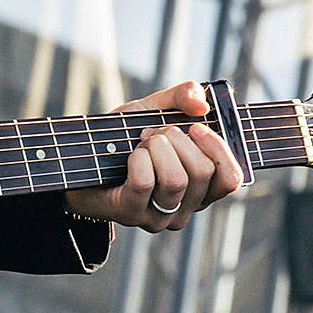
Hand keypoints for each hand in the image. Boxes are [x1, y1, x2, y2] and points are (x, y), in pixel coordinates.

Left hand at [63, 81, 242, 232]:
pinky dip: (136, 159)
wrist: (81, 155)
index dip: (218, 149)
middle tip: (154, 133)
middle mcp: (186, 206)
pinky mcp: (132, 214)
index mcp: (201, 187)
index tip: (196, 126)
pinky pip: (145, 182)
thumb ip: (182, 97)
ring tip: (140, 143)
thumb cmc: (123, 137)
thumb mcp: (155, 109)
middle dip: (176, 140)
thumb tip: (201, 103)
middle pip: (202, 172)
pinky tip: (128, 155)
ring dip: (155, 148)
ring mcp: (160, 215)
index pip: (231, 179)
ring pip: (176, 179)